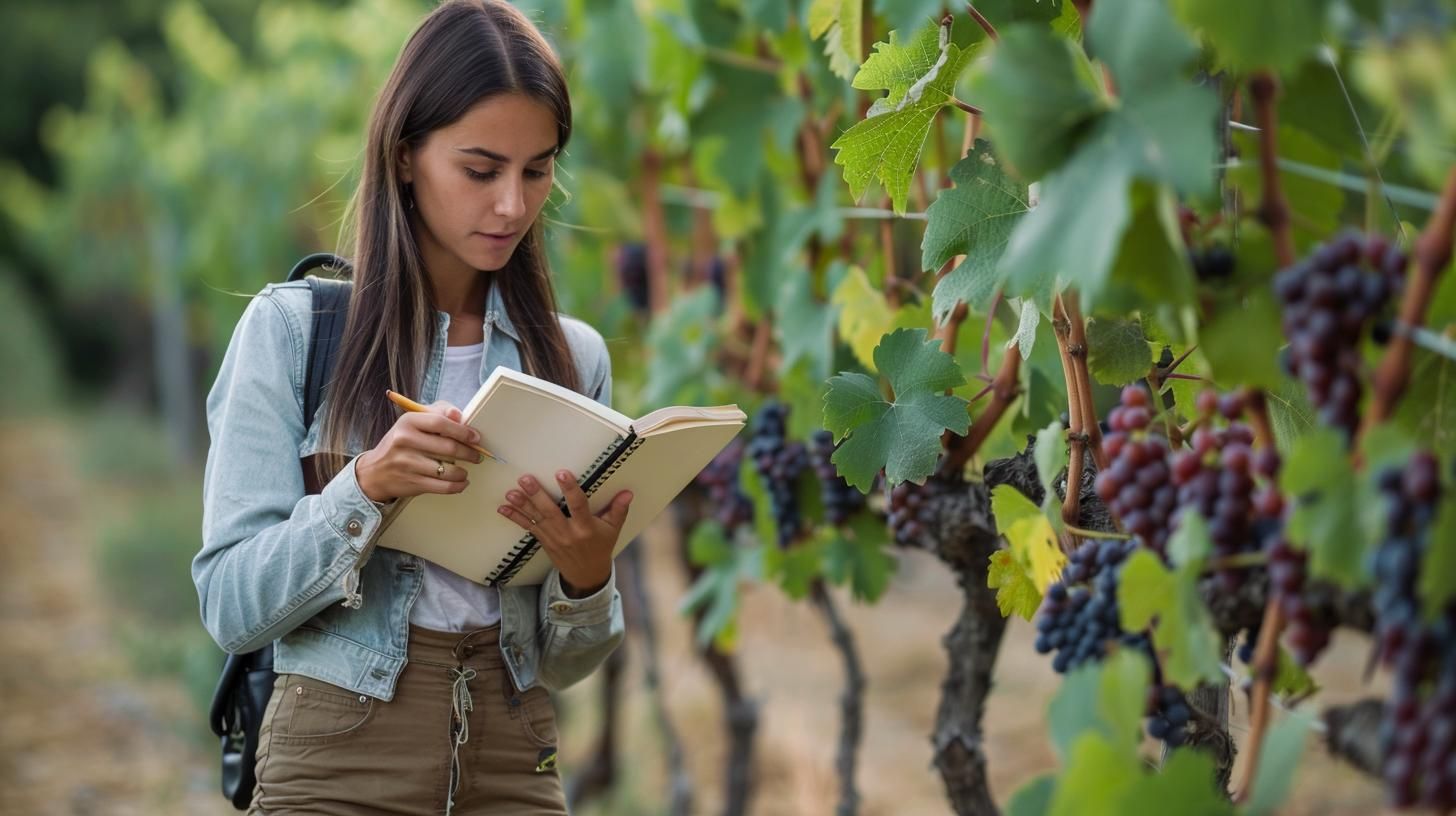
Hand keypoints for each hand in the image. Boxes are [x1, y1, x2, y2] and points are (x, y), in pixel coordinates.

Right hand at [355, 401, 483, 502]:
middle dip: (469, 452)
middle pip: (448, 447)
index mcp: (408, 422)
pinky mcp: (412, 482)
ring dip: (463, 471)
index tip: (475, 437)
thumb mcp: (413, 422)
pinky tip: (461, 482)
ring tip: (466, 470)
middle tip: (477, 455)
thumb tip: (459, 415)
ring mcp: (408, 463)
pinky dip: (457, 485)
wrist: (374, 472)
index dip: (462, 430)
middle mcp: (405, 441)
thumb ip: (437, 413)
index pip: (440, 422)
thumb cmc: (400, 444)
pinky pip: (443, 486)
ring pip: (448, 470)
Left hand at [496, 470, 632, 596]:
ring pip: (536, 519)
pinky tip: (503, 507)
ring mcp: (554, 538)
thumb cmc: (601, 547)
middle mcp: (568, 533)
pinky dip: (515, 517)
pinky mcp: (544, 541)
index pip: (578, 506)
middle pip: (551, 512)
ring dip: (522, 505)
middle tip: (526, 479)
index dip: (570, 489)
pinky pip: (528, 527)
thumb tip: (628, 492)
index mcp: (586, 528)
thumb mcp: (613, 530)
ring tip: (511, 492)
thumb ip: (618, 510)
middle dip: (537, 496)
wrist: (586, 575)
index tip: (562, 473)